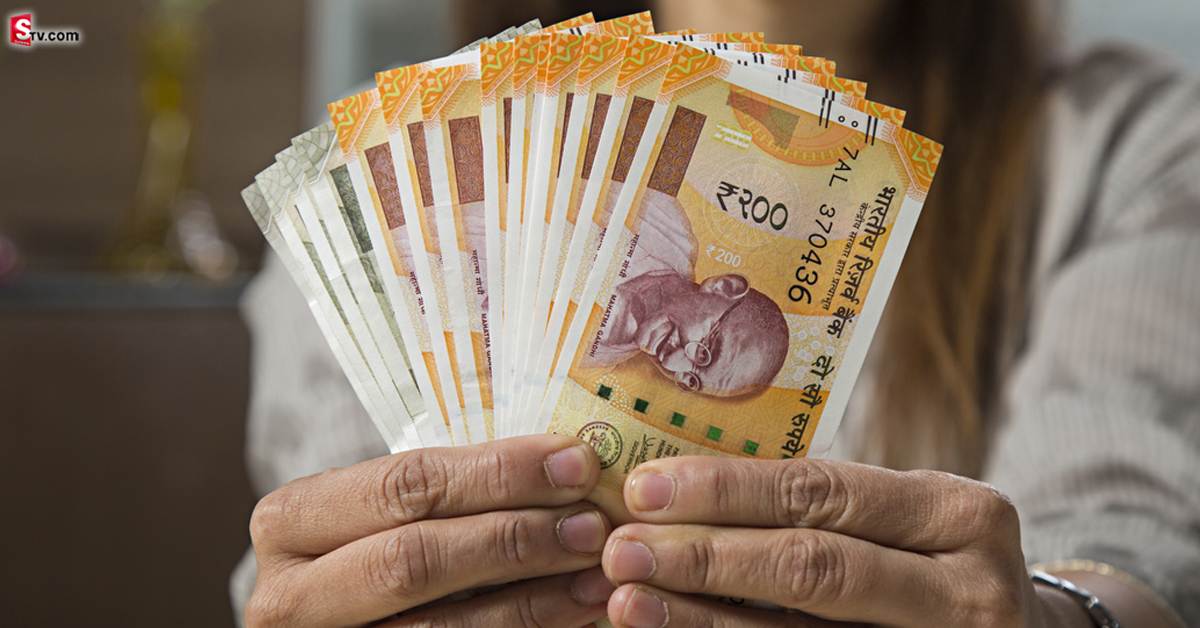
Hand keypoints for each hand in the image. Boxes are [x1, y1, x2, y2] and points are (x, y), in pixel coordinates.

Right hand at [245, 434, 615, 626]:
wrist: (349, 620)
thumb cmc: (377, 548)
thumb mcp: (387, 512)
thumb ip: (448, 489)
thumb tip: (564, 461)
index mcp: (291, 521)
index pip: (402, 486)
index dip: (497, 473)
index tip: (575, 461)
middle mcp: (287, 594)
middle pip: (415, 559)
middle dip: (516, 536)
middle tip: (593, 522)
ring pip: (439, 626)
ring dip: (533, 595)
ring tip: (596, 569)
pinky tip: (575, 610)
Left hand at [601, 457, 1074, 627]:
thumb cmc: (929, 566)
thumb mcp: (903, 521)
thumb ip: (820, 505)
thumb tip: (674, 491)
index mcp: (959, 515)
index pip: (824, 493)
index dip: (727, 491)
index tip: (643, 489)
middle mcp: (969, 588)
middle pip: (814, 567)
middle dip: (706, 556)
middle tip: (622, 550)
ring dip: (703, 620)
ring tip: (627, 604)